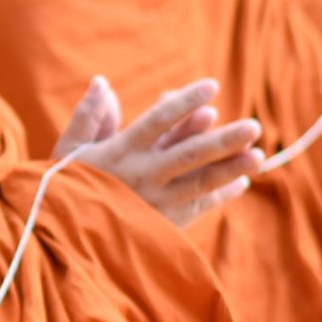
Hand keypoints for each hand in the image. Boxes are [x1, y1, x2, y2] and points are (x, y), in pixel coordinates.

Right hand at [63, 76, 263, 224]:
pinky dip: (220, 195)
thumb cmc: (62, 188)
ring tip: (259, 155)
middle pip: (189, 154)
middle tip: (254, 127)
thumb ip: (89, 117)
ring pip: (199, 182)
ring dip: (230, 168)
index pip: (158, 120)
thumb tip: (103, 83)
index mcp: (120, 151)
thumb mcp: (68, 151)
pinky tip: (241, 181)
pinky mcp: (162, 225)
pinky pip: (197, 208)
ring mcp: (154, 203)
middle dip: (223, 140)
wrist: (63, 239)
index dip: (185, 101)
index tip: (212, 85)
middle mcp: (142, 176)